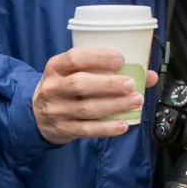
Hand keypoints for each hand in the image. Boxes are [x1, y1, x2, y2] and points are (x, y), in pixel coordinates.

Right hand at [32, 48, 158, 144]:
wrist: (37, 113)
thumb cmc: (66, 86)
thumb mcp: (78, 72)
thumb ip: (110, 70)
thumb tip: (149, 75)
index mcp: (56, 66)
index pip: (74, 58)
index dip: (98, 58)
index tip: (120, 60)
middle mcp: (52, 87)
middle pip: (80, 84)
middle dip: (108, 85)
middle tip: (131, 84)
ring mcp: (56, 110)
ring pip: (86, 109)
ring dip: (114, 106)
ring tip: (135, 101)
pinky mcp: (62, 129)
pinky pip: (86, 129)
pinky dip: (107, 128)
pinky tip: (123, 124)